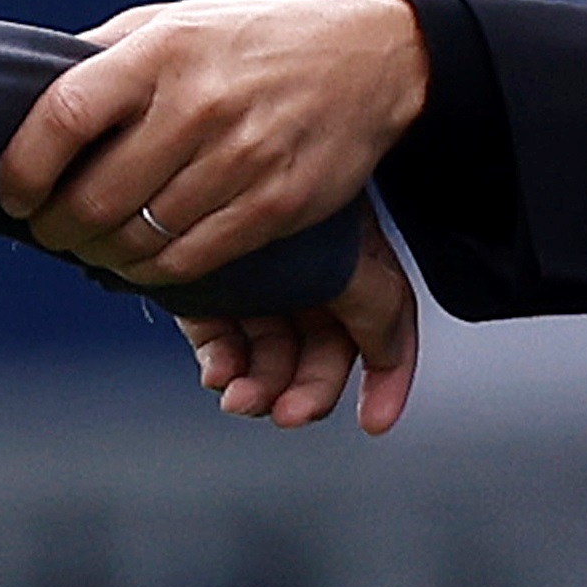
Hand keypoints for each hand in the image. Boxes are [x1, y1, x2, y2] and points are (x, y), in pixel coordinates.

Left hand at [1, 0, 429, 290]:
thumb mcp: (175, 21)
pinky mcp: (276, 205)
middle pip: (95, 198)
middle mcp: (199, 104)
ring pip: (139, 240)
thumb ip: (105, 55)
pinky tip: (143, 260)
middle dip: (57, 229)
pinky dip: (153, 273)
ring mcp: (241, 158)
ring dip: (102, 256)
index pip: (63, 117)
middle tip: (52, 231)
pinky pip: (190, 262)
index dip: (23, 168)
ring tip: (95, 248)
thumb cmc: (255, 40)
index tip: (15, 193)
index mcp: (162, 51)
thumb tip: (25, 95)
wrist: (371, 59)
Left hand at [178, 211, 419, 433]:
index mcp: (349, 263)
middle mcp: (305, 278)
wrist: (197, 166)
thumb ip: (378, 306)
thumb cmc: (283, 188)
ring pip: (266, 355)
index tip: (374, 420)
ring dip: (259, 387)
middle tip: (288, 413)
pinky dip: (220, 363)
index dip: (387, 378)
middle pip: (318, 354)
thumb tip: (389, 355)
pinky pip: (218, 340)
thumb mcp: (347, 253)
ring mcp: (255, 286)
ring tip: (241, 398)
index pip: (380, 329)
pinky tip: (217, 372)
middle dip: (306, 391)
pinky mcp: (206, 291)